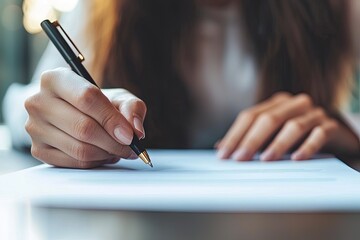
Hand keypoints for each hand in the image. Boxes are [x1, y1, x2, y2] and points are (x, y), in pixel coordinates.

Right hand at [25, 67, 146, 167]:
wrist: (71, 112)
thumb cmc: (97, 103)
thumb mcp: (118, 97)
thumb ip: (132, 108)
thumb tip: (136, 131)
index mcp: (56, 79)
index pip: (87, 98)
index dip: (112, 119)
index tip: (130, 135)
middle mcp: (39, 101)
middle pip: (83, 127)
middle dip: (114, 142)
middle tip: (130, 148)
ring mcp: (34, 127)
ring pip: (79, 149)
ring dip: (107, 154)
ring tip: (119, 149)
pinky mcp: (38, 149)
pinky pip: (73, 162)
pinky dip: (95, 162)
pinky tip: (104, 154)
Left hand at [217, 92, 358, 160]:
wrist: (333, 134)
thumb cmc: (295, 135)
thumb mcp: (271, 134)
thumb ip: (249, 138)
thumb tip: (219, 148)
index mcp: (275, 103)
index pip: (249, 116)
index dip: (235, 135)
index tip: (223, 154)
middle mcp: (293, 104)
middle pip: (269, 119)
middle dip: (251, 140)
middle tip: (239, 159)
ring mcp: (314, 113)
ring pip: (294, 125)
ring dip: (278, 144)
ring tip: (265, 160)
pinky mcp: (331, 126)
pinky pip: (319, 134)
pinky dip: (307, 146)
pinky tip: (296, 159)